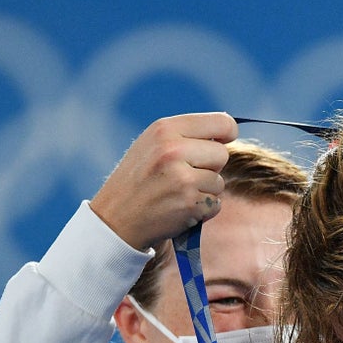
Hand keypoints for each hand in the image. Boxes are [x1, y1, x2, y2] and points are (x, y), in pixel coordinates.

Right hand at [90, 112, 237, 250]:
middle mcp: (173, 150)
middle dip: (210, 167)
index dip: (227, 133)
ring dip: (204, 192)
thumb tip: (227, 132)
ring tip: (177, 194)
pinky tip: (179, 209)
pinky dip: (202, 211)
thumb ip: (185, 136)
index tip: (223, 140)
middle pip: (222, 154)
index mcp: (165, 129)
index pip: (221, 122)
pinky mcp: (188, 203)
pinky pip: (215, 205)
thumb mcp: (152, 145)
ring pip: (219, 182)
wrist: (115, 219)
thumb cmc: (138, 180)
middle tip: (185, 176)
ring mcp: (182, 178)